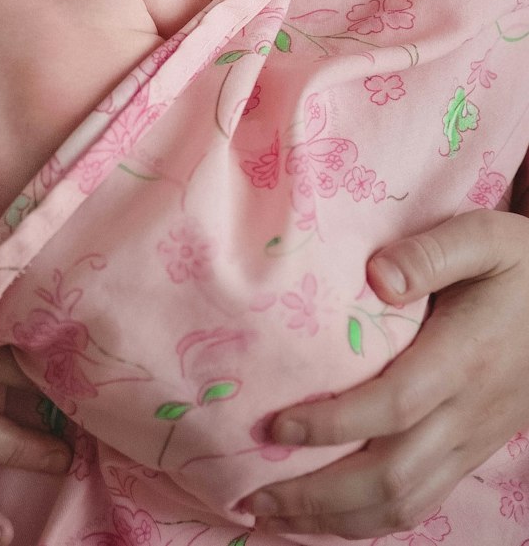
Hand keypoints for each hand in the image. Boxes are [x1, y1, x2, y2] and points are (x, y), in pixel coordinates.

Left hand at [237, 210, 528, 538]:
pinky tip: (323, 515)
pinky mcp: (468, 453)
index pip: (392, 406)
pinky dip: (367, 521)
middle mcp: (465, 414)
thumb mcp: (484, 238)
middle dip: (317, 494)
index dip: (332, 423)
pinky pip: (419, 502)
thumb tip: (377, 276)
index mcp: (463, 360)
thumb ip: (431, 253)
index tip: (276, 424)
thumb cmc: (517, 266)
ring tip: (271, 514)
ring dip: (334, 519)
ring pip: (403, 503)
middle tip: (253, 493)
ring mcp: (469, 441)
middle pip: (390, 476)